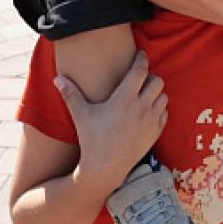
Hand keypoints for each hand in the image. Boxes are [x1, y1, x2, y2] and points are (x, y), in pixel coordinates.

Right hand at [54, 53, 167, 191]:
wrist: (105, 168)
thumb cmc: (91, 139)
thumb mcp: (81, 115)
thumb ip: (71, 94)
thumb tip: (57, 78)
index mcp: (124, 99)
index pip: (140, 70)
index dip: (141, 59)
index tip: (140, 54)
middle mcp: (141, 108)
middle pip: (158, 81)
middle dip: (150, 77)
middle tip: (140, 79)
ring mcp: (151, 121)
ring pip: (164, 96)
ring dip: (156, 93)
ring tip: (143, 95)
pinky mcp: (156, 132)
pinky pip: (165, 113)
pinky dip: (159, 109)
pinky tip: (146, 111)